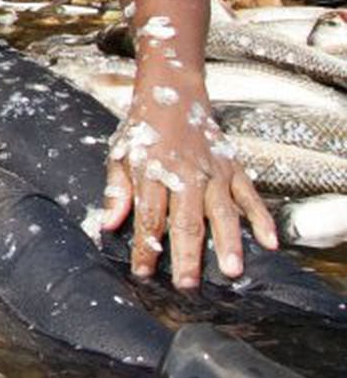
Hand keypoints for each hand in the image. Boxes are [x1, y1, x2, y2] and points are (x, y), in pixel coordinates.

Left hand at [101, 60, 276, 288]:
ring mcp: (213, 172)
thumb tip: (107, 224)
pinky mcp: (233, 167)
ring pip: (223, 212)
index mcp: (153, 172)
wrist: (173, 92)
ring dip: (228, 242)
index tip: (143, 272)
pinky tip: (269, 242)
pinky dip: (262, 218)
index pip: (149, 218)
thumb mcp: (119, 154)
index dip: (146, 247)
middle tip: (189, 284)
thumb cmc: (143, 129)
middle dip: (187, 255)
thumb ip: (116, 191)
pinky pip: (251, 195)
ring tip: (232, 271)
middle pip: (187, 221)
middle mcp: (185, 174)